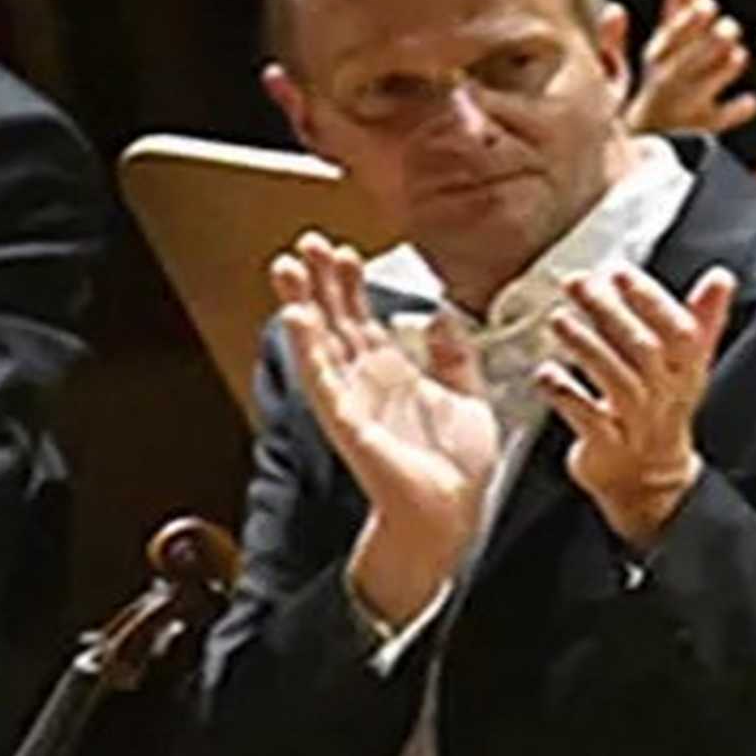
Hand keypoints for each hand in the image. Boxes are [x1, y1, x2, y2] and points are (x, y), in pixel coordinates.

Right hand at [272, 232, 502, 628]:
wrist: (454, 513)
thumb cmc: (455, 466)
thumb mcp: (468, 396)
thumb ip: (455, 356)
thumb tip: (443, 315)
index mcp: (393, 374)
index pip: (361, 319)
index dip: (350, 284)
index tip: (343, 251)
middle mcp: (366, 383)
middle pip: (334, 321)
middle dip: (319, 281)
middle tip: (306, 243)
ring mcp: (352, 400)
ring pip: (319, 342)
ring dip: (302, 303)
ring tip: (287, 267)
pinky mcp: (347, 422)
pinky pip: (323, 380)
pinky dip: (308, 348)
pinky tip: (297, 317)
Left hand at [541, 262, 733, 551]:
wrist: (649, 479)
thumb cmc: (663, 411)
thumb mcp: (689, 367)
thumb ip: (702, 320)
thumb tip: (721, 277)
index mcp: (687, 373)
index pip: (680, 331)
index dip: (650, 300)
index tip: (619, 272)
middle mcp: (665, 396)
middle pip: (643, 350)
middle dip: (609, 312)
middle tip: (578, 284)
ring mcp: (635, 423)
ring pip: (615, 380)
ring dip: (585, 346)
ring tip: (558, 319)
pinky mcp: (606, 446)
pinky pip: (587, 418)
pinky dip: (565, 393)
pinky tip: (545, 373)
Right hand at [626, 0, 755, 136]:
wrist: (651, 134)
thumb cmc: (663, 77)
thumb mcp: (664, 45)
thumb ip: (676, 12)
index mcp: (658, 56)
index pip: (670, 37)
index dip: (689, 21)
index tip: (709, 4)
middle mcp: (667, 80)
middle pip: (684, 61)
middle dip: (706, 43)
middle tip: (730, 27)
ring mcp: (683, 105)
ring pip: (700, 89)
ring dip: (719, 72)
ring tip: (740, 56)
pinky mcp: (701, 128)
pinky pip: (717, 122)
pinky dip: (734, 112)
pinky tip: (753, 101)